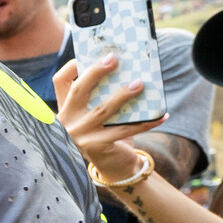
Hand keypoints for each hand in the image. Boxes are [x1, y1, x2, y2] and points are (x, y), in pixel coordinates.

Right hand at [52, 55, 161, 183]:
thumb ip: (102, 96)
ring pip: (102, 109)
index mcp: (64, 109)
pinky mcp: (97, 146)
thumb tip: (126, 70)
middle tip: (114, 58)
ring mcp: (80, 135)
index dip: (71, 67)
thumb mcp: (97, 114)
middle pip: (79, 90)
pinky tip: (162, 115)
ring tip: (140, 84)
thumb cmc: (107, 132)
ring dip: (122, 95)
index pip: (60, 82)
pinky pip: (125, 130)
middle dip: (96, 72)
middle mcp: (67, 121)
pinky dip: (146, 122)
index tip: (86, 56)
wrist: (112, 167)